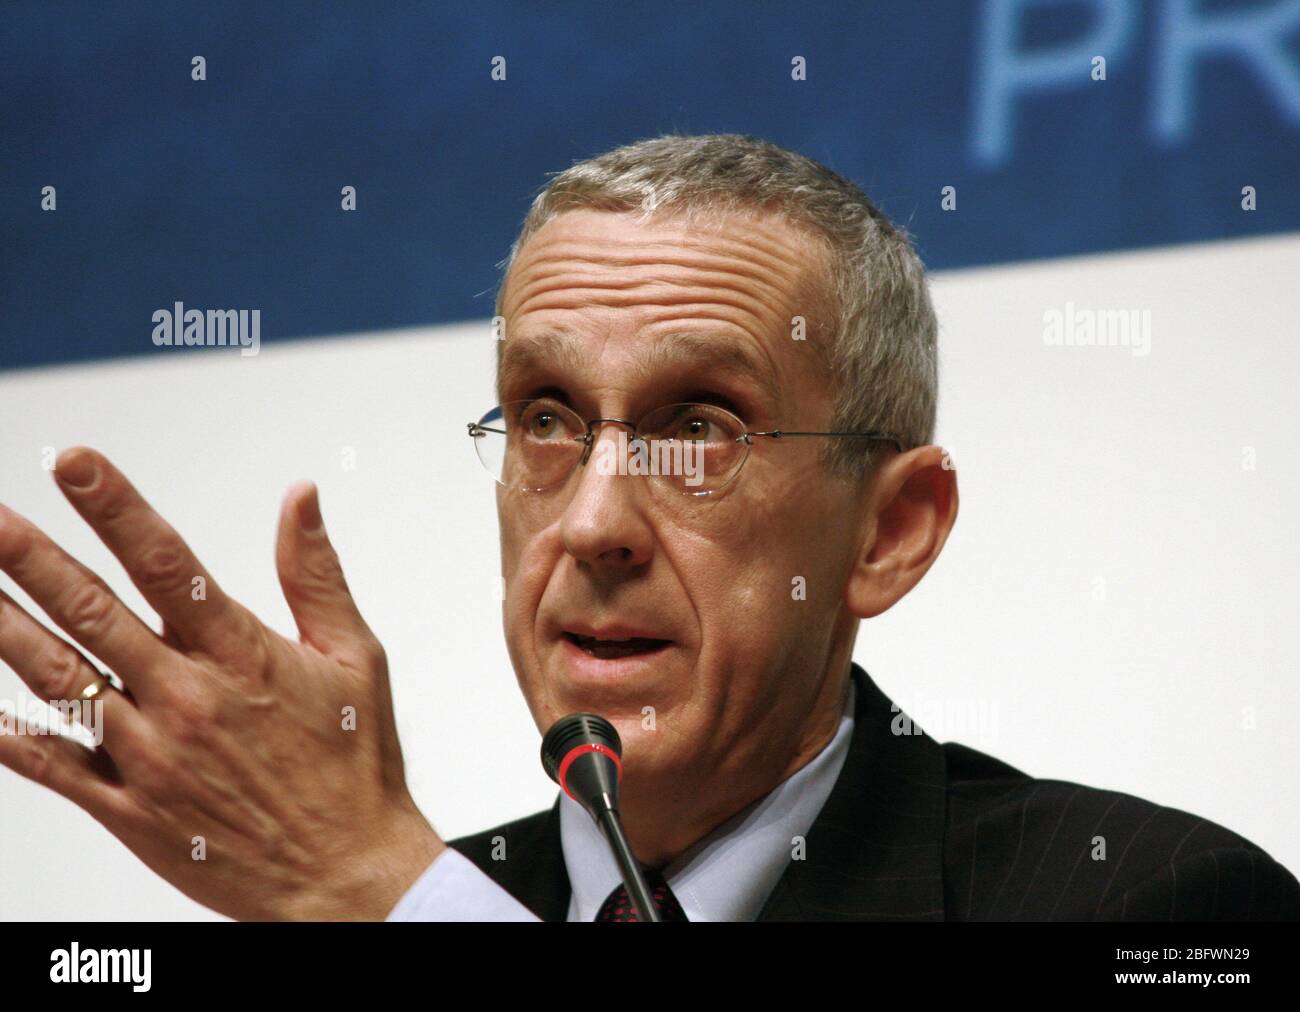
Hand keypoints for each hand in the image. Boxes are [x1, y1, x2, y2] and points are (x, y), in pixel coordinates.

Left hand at [0, 447, 445, 919]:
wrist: (348, 876)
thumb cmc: (356, 765)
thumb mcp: (357, 657)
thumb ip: (316, 573)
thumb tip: (300, 498)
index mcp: (242, 656)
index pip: (167, 563)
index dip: (115, 507)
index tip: (75, 464)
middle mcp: (187, 699)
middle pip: (91, 612)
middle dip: (28, 557)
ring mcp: (150, 756)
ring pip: (56, 679)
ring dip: (2, 625)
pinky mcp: (129, 808)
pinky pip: (50, 763)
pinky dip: (8, 732)